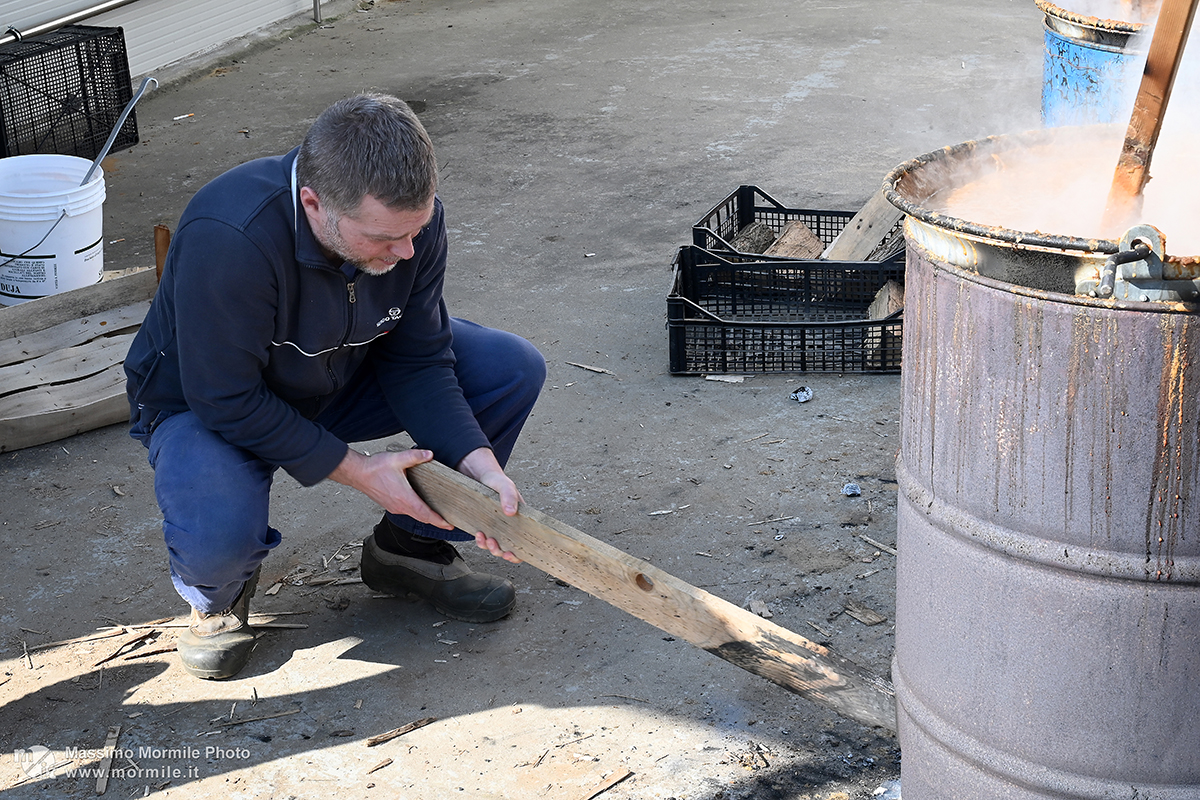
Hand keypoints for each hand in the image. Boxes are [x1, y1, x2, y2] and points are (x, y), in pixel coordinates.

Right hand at [327, 447, 452, 529]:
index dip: (438, 521)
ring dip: (425, 517)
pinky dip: (417, 512)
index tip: (449, 525)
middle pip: (422, 518)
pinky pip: (407, 512)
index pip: (425, 514)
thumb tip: (429, 455)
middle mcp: (400, 506)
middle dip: (436, 522)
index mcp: (404, 498)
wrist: (358, 473)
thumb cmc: (375, 468)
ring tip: (437, 516)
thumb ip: (415, 456)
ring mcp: (394, 507)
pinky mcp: (390, 505)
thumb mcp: (398, 459)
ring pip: (414, 515)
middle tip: (448, 524)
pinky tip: (420, 506)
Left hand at [459, 447, 521, 562]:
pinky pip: (484, 540)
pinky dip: (481, 541)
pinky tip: (478, 534)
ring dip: (490, 547)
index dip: (519, 554)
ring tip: (485, 539)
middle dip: (501, 552)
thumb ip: (509, 495)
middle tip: (494, 544)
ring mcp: (496, 527)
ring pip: (496, 546)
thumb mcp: (504, 484)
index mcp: (520, 518)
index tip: (511, 554)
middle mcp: (509, 525)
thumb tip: (511, 512)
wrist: (477, 475)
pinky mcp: (484, 526)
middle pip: (509, 549)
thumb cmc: (495, 480)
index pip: (525, 542)